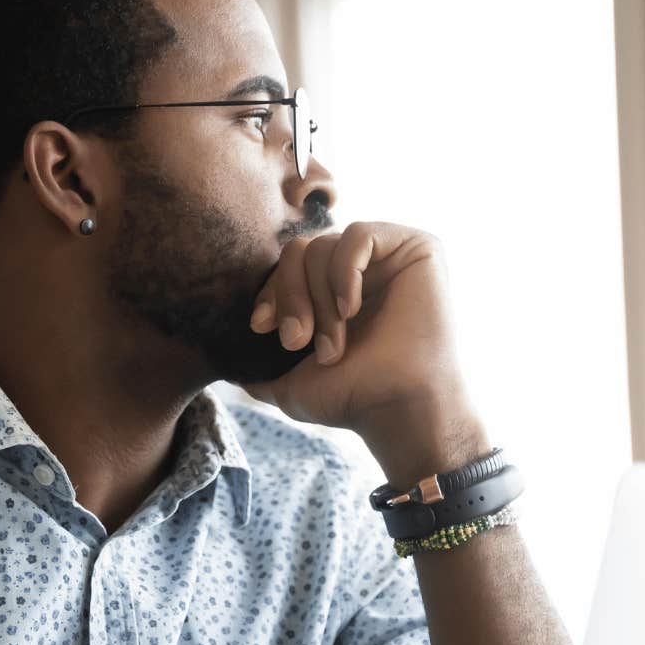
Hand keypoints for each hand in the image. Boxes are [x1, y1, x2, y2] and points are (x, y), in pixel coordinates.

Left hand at [240, 222, 471, 439]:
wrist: (397, 409)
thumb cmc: (353, 397)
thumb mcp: (290, 383)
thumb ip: (260, 368)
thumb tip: (229, 367)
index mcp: (335, 290)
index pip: (288, 267)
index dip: (271, 292)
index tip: (261, 328)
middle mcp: (363, 269)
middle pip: (299, 252)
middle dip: (290, 298)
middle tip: (297, 342)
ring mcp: (389, 256)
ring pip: (323, 247)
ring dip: (318, 301)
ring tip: (332, 345)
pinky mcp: (416, 247)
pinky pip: (357, 235)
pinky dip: (344, 272)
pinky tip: (351, 309)